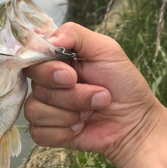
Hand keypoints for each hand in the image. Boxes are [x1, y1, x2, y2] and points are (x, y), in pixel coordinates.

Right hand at [23, 22, 163, 167]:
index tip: (71, 76)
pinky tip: (79, 127)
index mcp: (54, 61)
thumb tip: (49, 38)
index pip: (31, 60)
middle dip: (71, 95)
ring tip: (91, 112)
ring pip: (35, 110)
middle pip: (37, 88)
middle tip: (98, 95)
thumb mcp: (106, 49)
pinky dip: (62, 132)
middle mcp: (44, 83)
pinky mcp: (44, 132)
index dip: (48, 71)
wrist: (135, 121)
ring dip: (70, 114)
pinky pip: (38, 132)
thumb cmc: (122, 83)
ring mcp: (43, 108)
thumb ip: (75, 34)